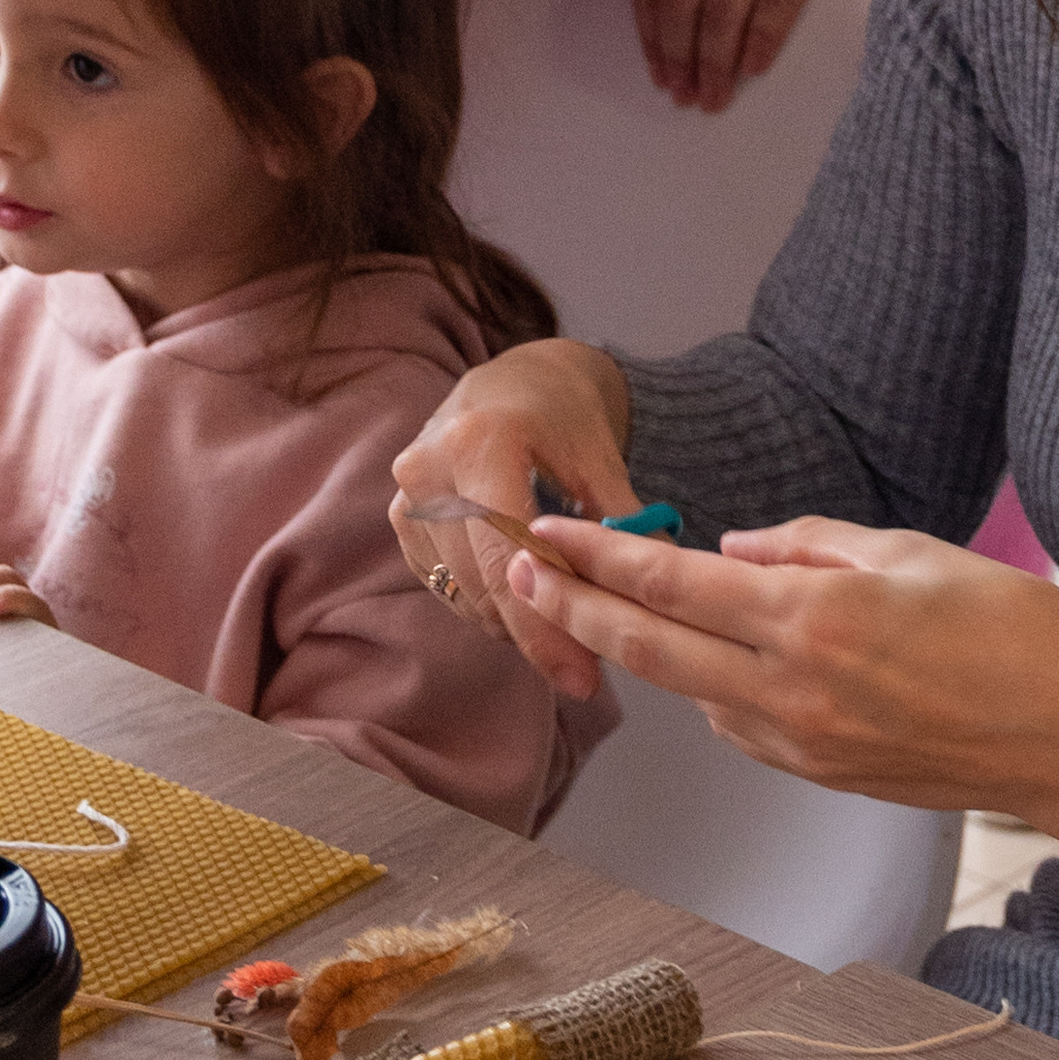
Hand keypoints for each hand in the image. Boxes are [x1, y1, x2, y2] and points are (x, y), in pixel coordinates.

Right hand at [390, 339, 639, 697]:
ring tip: (565, 623)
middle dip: (537, 633)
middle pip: (482, 586)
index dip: (545, 629)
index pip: (509, 559)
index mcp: (479, 444)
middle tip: (589, 665)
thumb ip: (621, 526)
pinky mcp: (400, 519)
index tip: (585, 679)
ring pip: (463, 595)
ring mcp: (405, 496)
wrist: (514, 380)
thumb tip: (657, 599)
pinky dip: (488, 604)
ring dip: (513, 622)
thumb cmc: (564, 412)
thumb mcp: (600, 456)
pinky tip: (526, 597)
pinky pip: (447, 586)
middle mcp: (428, 470)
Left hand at [506, 510, 1058, 874]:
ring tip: (616, 602)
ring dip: (651, 648)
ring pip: (694, 691)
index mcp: (816, 618)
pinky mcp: (822, 777)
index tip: (549, 530)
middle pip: (651, 648)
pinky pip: (743, 725)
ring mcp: (804, 745)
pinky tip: (725, 659)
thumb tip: (734, 546)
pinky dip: (719, 687)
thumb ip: (809, 544)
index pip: (674, 581)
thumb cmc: (1019, 634)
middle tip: (522, 570)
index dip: (600, 554)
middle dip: (576, 606)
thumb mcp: (913, 552)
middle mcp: (795, 690)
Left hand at [631, 0, 901, 113]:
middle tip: (685, 98)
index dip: (651, 36)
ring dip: (715, 63)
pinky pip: (776, 3)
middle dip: (678, 60)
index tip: (658, 71)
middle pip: (682, 3)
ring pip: (723, 10)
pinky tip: (755, 69)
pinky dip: (761, 42)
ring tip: (715, 97)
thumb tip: (683, 3)